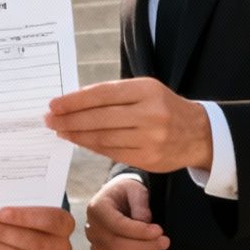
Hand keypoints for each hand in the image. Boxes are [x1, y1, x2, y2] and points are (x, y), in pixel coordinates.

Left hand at [0, 206, 75, 249]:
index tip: (0, 212)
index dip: (25, 217)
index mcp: (64, 224)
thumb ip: (15, 204)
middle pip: (32, 242)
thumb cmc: (22, 218)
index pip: (50, 220)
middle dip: (0, 232)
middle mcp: (60, 247)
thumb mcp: (23, 207)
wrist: (20, 242)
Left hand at [45, 78, 212, 172]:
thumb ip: (113, 94)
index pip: (102, 94)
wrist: (199, 133)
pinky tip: (79, 141)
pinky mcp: (148, 159)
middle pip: (99, 118)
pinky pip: (111, 152)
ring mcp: (150, 138)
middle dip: (70, 119)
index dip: (74, 100)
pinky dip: (91, 146)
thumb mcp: (145, 90)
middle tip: (49, 120)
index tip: (54, 104)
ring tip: (60, 131)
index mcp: (147, 90)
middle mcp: (150, 114)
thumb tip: (73, 102)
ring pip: (103, 138)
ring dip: (77, 135)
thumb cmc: (163, 107)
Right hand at [84, 174, 167, 249]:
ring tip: (158, 249)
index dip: (139, 231)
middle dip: (144, 246)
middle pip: (116, 245)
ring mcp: (94, 243)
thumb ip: (140, 203)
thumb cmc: (127, 192)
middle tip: (164, 242)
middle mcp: (92, 228)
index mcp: (97, 208)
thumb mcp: (135, 189)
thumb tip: (145, 222)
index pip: (117, 225)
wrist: (117, 199)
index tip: (159, 231)